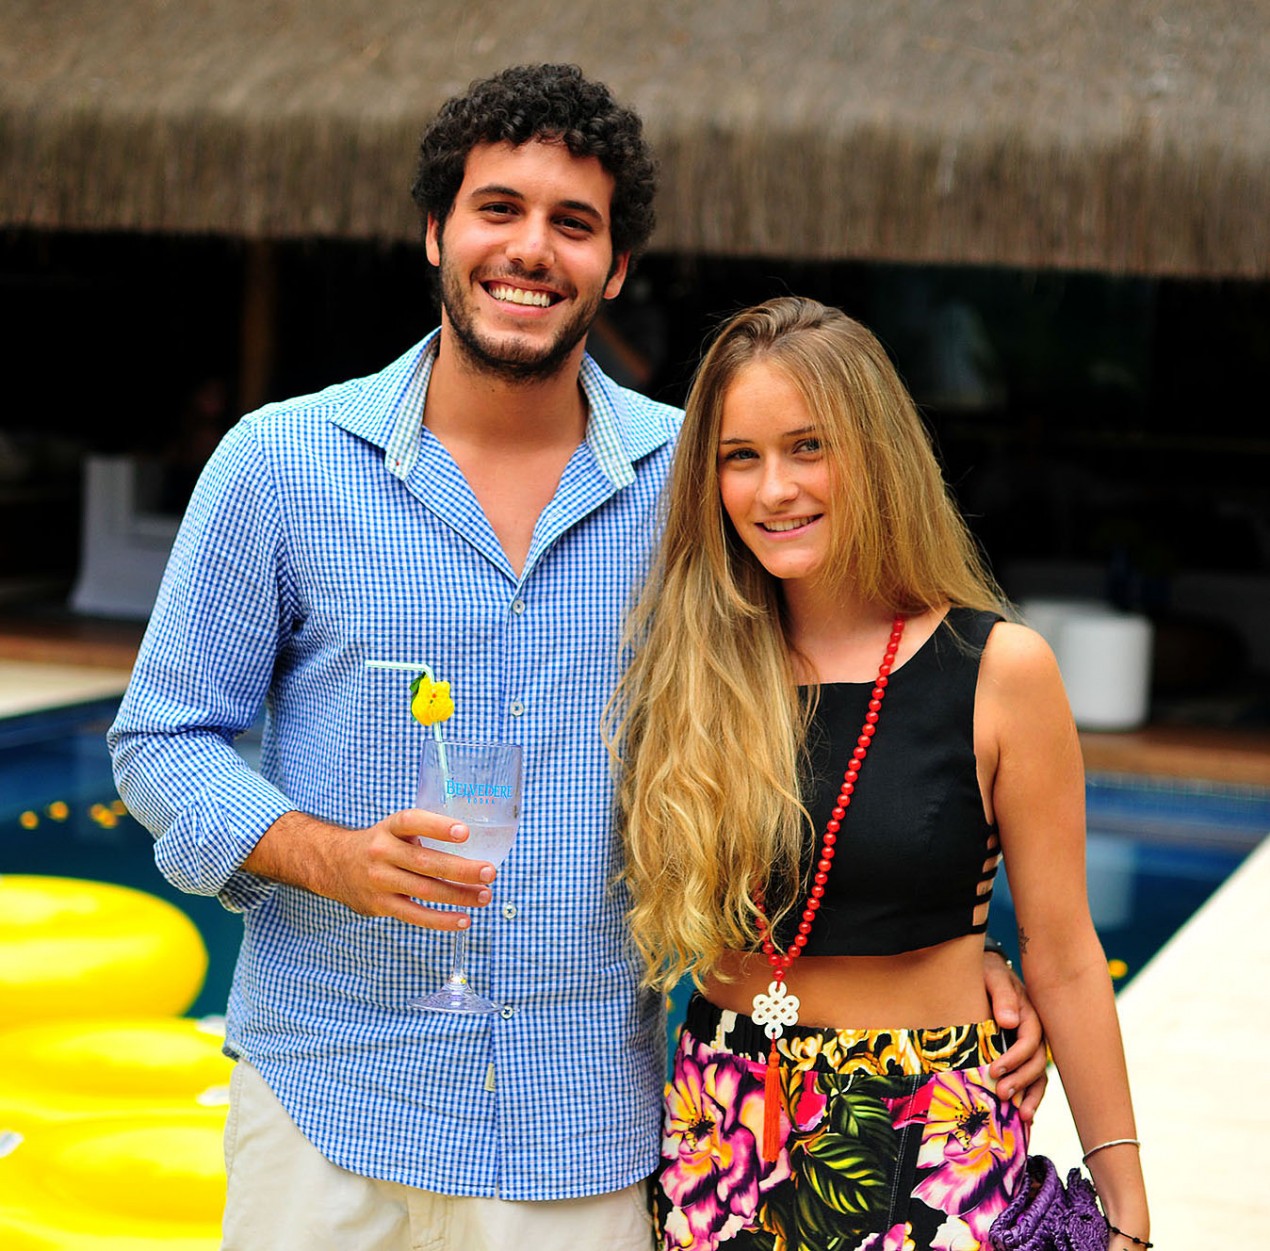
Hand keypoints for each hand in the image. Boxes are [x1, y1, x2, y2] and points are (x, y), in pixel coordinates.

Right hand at [244, 808, 494, 930]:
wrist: (334, 864)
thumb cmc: (380, 844)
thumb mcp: (394, 829)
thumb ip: (424, 833)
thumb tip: (476, 839)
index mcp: (389, 828)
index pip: (412, 822)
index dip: (438, 826)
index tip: (465, 832)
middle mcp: (382, 853)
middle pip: (425, 862)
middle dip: (461, 869)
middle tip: (489, 871)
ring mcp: (380, 881)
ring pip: (424, 891)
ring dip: (458, 896)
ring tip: (485, 895)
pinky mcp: (380, 905)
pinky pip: (415, 915)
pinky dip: (441, 920)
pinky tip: (463, 920)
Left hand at [983, 950, 1048, 1119]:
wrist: (985, 971)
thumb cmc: (988, 973)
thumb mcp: (993, 976)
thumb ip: (1002, 995)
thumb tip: (1008, 1021)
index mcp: (1030, 1013)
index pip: (1029, 1041)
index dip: (1015, 1058)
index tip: (994, 1070)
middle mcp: (1035, 1032)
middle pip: (1036, 1062)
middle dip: (1021, 1081)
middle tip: (1001, 1094)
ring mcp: (1032, 1045)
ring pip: (1039, 1075)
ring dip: (1030, 1095)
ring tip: (1021, 1116)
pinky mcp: (1024, 1055)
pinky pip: (1033, 1078)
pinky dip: (1031, 1097)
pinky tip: (1025, 1116)